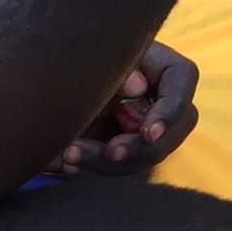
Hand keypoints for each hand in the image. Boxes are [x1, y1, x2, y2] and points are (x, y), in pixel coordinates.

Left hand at [53, 41, 197, 175]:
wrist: (47, 86)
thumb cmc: (74, 62)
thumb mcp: (90, 59)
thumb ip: (116, 68)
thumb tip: (137, 87)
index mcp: (160, 65)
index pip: (183, 79)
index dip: (171, 109)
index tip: (149, 133)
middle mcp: (161, 99)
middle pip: (175, 129)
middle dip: (142, 147)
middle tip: (111, 152)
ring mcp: (146, 129)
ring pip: (146, 157)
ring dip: (111, 164)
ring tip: (70, 156)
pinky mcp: (126, 151)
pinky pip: (122, 170)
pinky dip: (97, 172)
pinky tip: (69, 164)